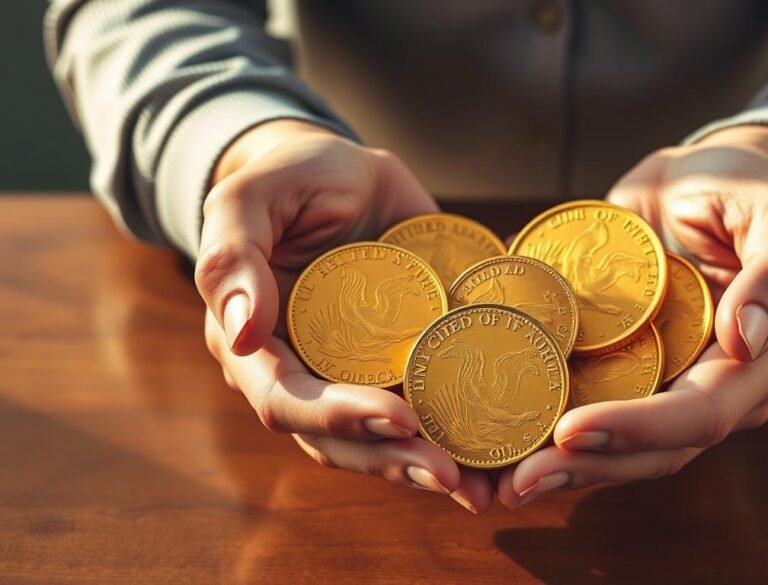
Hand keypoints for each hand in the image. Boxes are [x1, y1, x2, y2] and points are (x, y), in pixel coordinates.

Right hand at [196, 119, 491, 512]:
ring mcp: (352, 377)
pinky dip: (457, 441)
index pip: (287, 398)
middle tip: (451, 476)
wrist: (340, 172)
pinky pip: (423, 413)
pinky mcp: (400, 366)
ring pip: (380, 444)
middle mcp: (302, 374)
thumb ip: (231, 255)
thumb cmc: (288, 177)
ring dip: (426, 469)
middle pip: (339, 440)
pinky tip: (497, 463)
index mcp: (255, 343)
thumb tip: (238, 333)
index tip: (399, 419)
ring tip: (480, 490)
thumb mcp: (249, 197)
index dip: (339, 417)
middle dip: (394, 461)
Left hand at [497, 126, 767, 506]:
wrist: (698, 180)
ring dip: (562, 471)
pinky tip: (498, 447)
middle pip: (654, 451)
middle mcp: (714, 392)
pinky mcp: (626, 378)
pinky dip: (547, 435)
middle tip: (518, 483)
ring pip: (620, 450)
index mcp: (757, 364)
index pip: (701, 412)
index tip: (571, 431)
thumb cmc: (741, 190)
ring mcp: (667, 390)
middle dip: (587, 468)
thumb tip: (747, 339)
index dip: (638, 428)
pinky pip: (590, 415)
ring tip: (500, 484)